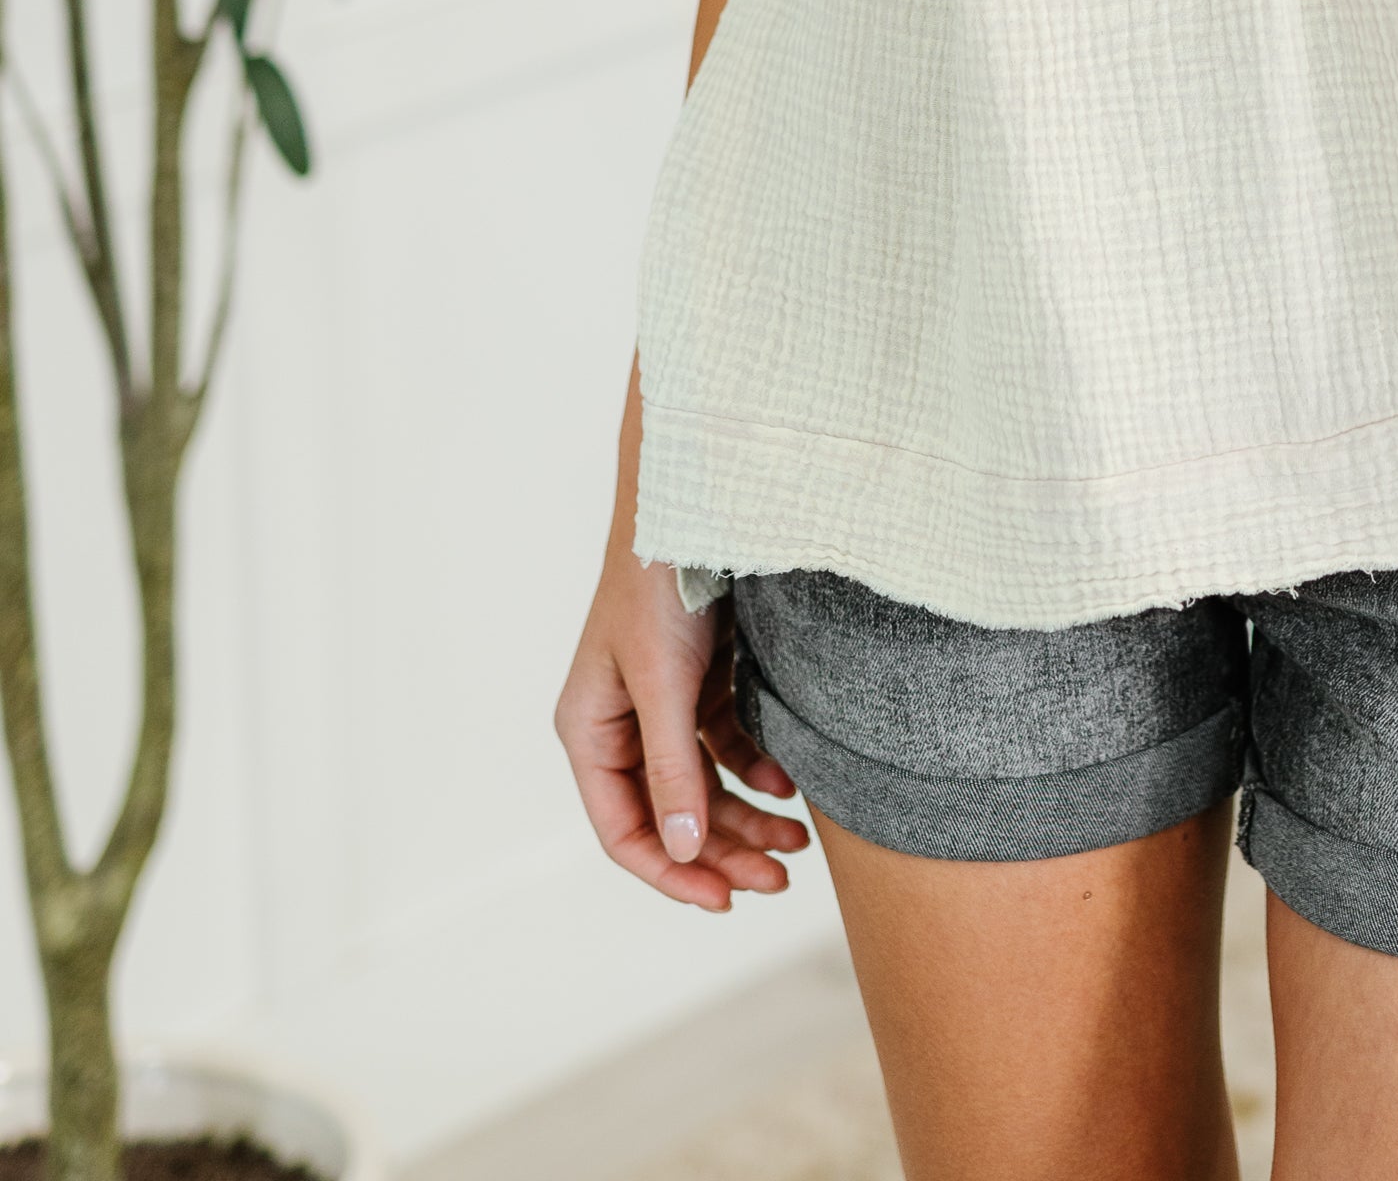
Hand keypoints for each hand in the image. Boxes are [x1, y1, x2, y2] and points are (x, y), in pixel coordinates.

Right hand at [556, 539, 810, 911]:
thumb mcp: (663, 684)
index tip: (725, 901)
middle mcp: (622, 727)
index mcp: (591, 733)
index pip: (624, 831)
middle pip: (671, 817)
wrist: (694, 505)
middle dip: (723, 852)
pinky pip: (728, 747)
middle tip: (779, 881)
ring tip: (797, 844)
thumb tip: (683, 849)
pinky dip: (757, 768)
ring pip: (704, 787)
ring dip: (747, 818)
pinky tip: (790, 784)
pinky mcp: (699, 682)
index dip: (672, 872)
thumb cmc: (658, 586)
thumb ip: (672, 769)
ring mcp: (662, 706)